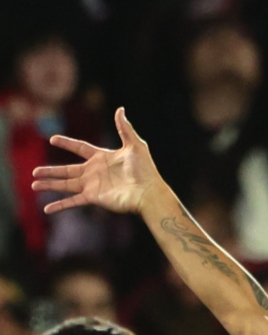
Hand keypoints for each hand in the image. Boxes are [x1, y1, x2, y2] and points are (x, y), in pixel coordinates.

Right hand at [31, 107, 165, 214]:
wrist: (149, 192)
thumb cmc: (146, 169)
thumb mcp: (135, 145)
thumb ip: (124, 128)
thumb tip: (120, 108)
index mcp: (103, 158)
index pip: (81, 148)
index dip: (67, 143)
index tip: (52, 139)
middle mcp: (95, 172)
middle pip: (67, 170)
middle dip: (51, 171)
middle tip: (34, 171)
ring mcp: (93, 186)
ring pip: (66, 185)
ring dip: (50, 185)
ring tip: (34, 184)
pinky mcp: (94, 197)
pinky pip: (73, 202)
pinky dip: (60, 205)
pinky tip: (47, 209)